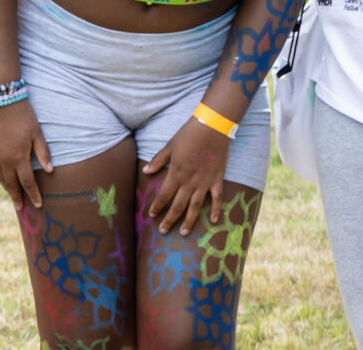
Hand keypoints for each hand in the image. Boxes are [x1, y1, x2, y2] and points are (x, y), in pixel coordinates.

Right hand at [0, 99, 53, 209]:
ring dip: (7, 187)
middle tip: (20, 208)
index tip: (38, 205)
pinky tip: (3, 174)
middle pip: (11, 184)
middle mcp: (4, 160)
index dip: (33, 195)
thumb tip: (50, 171)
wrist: (1, 101)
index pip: (27, 183)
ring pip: (0, 177)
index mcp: (19, 158)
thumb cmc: (23, 116)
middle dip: (17, 197)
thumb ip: (43, 153)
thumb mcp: (37, 133)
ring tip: (12, 195)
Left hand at [142, 117, 230, 233]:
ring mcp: (205, 183)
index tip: (151, 215)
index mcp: (176, 173)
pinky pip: (216, 199)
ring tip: (183, 232)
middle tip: (163, 231)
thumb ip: (158, 161)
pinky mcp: (217, 180)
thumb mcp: (169, 146)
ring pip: (195, 207)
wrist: (212, 129)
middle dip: (169, 219)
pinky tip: (213, 221)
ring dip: (189, 220)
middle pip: (178, 205)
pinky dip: (215, 210)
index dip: (157, 206)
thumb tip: (145, 172)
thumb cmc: (188, 135)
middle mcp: (190, 182)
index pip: (164, 195)